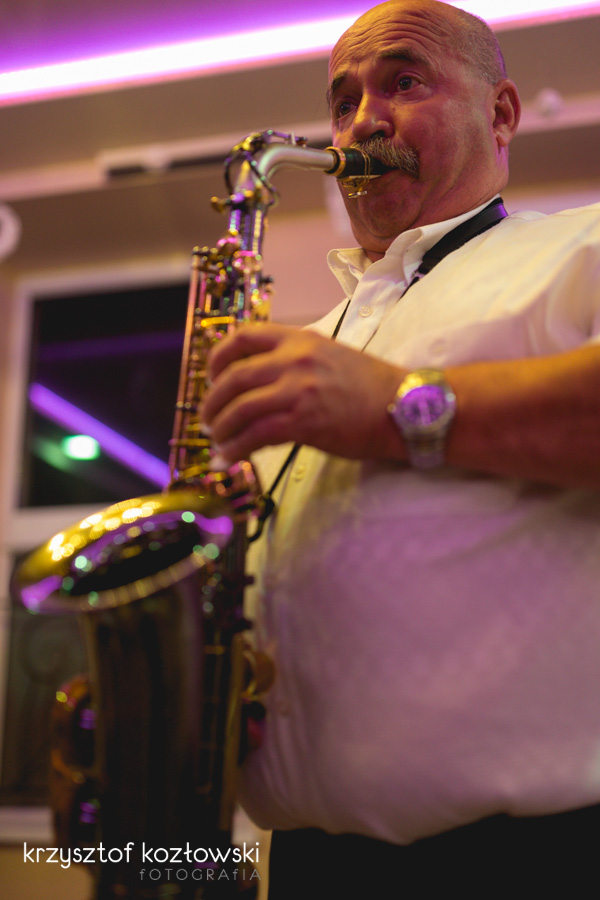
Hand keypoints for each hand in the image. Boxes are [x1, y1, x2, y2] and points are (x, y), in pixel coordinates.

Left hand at [202, 323, 406, 461]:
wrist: (405, 407)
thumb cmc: (370, 387)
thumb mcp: (329, 357)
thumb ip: (295, 362)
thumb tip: (259, 382)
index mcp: (299, 339)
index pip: (243, 337)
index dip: (219, 358)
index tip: (213, 377)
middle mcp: (295, 359)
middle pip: (234, 377)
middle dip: (213, 402)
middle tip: (209, 420)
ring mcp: (299, 389)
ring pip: (240, 408)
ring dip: (221, 429)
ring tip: (217, 442)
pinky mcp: (305, 420)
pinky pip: (256, 435)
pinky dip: (235, 448)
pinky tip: (229, 458)